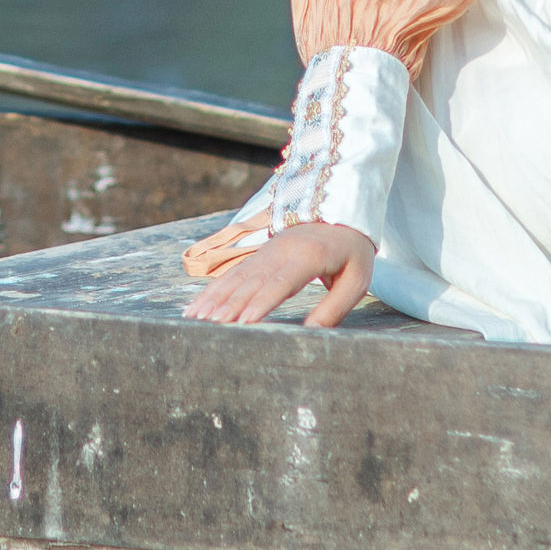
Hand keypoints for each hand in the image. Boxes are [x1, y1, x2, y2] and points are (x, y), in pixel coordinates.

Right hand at [184, 219, 374, 326]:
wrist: (340, 215)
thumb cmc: (351, 253)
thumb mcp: (356, 279)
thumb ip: (335, 307)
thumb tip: (312, 335)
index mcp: (308, 257)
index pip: (280, 282)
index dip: (261, 302)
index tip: (244, 321)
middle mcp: (281, 252)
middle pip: (251, 282)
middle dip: (229, 305)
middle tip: (209, 325)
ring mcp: (267, 252)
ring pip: (236, 278)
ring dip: (214, 299)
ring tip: (194, 318)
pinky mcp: (259, 256)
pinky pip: (233, 275)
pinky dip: (214, 291)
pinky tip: (198, 306)